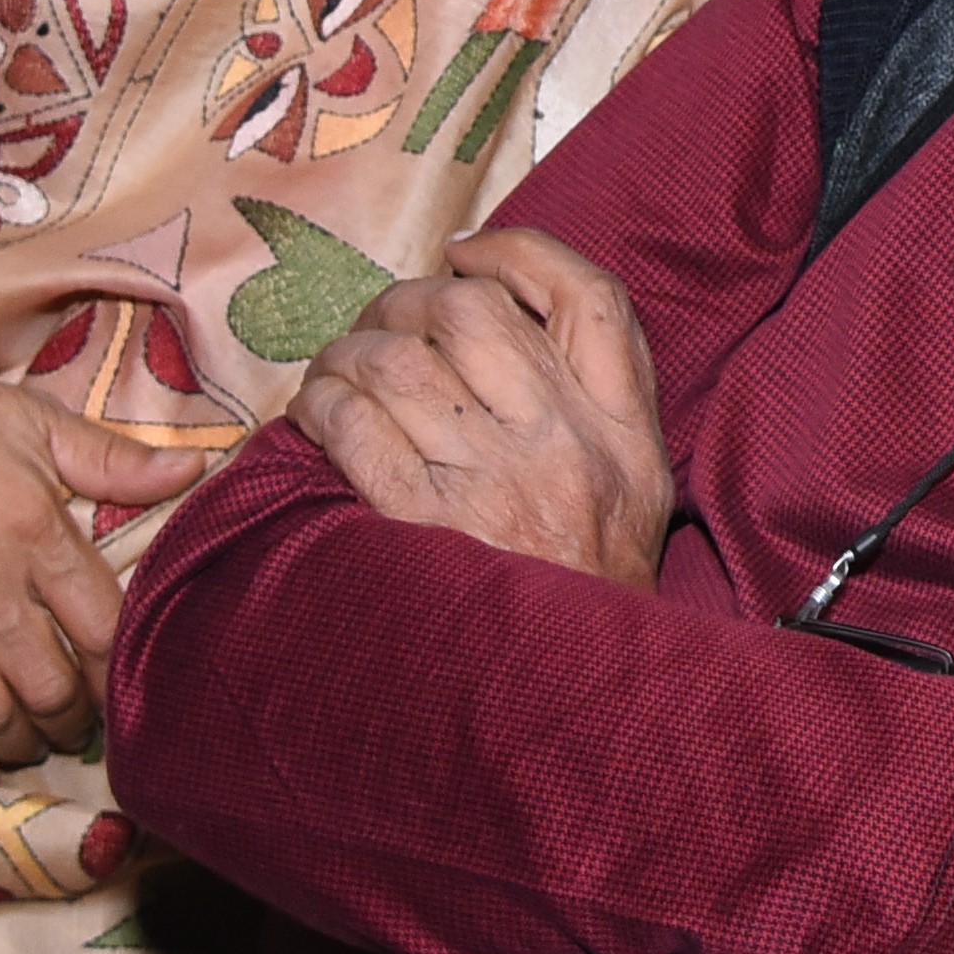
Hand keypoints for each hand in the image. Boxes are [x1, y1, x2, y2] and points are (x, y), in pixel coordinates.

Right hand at [0, 327, 206, 780]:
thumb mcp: (32, 421)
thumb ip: (113, 459)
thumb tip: (194, 468)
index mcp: (35, 531)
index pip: (101, 629)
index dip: (120, 671)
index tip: (126, 685)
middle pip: (51, 685)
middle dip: (76, 719)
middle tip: (81, 726)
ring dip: (22, 743)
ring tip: (34, 743)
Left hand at [282, 233, 674, 588]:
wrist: (571, 699)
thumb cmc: (589, 589)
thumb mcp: (635, 487)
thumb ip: (594, 401)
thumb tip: (495, 311)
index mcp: (626, 432)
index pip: (592, 300)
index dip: (519, 253)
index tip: (467, 255)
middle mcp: (566, 445)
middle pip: (474, 312)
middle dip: (406, 301)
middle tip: (379, 325)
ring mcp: (495, 484)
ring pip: (399, 361)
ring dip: (350, 351)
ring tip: (338, 370)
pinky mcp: (424, 525)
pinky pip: (355, 428)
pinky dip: (323, 406)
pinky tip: (317, 416)